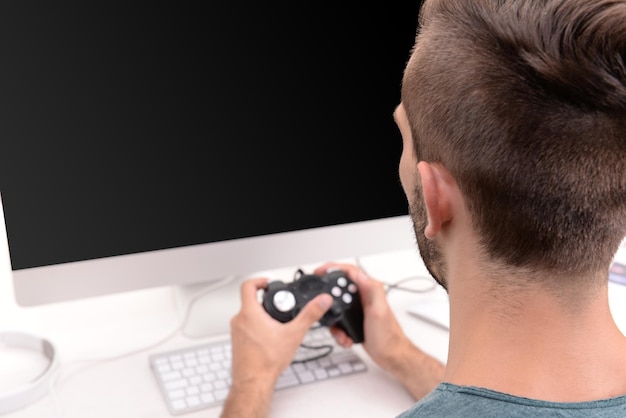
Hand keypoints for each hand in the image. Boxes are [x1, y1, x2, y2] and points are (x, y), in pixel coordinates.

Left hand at [222, 277, 331, 417]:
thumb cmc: (266, 362)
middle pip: (250, 301)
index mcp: (249, 313)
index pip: (248, 285)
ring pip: (248, 315)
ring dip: (261, 316)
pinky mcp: (237, 342)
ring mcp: (236, 332)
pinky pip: (246, 328)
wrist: (253, 383)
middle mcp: (239, 320)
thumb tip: (321, 301)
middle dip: (266, 301)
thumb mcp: (294, 334)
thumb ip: (310, 315)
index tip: (269, 283)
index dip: (259, 280)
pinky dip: (257, 328)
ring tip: (276, 324)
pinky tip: (269, 338)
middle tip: (279, 306)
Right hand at [313, 263, 444, 398]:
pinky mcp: (355, 319)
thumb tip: (359, 274)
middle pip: (339, 289)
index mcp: (370, 290)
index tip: (320, 272)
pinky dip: (338, 330)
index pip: (350, 272)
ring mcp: (358, 308)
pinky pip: (339, 320)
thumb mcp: (378, 311)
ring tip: (340, 331)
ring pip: (337, 307)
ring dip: (334, 320)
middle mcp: (364, 297)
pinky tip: (345, 337)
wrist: (390, 356)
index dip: (333, 268)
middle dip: (330, 301)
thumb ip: (371, 290)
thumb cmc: (387, 336)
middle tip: (323, 309)